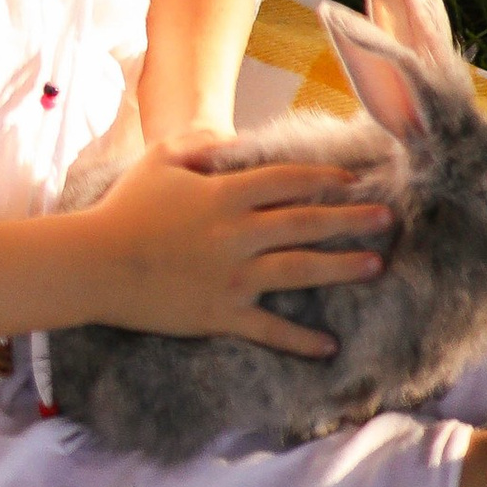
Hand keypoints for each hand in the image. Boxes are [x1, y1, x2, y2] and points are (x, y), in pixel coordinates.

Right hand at [72, 137, 392, 357]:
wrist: (98, 264)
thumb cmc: (127, 207)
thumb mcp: (161, 158)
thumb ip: (201, 143)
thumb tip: (234, 141)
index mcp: (224, 194)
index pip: (286, 180)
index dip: (322, 176)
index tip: (353, 177)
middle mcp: (237, 233)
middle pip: (304, 222)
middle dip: (350, 218)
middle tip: (388, 217)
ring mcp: (232, 276)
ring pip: (299, 270)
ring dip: (340, 267)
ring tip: (375, 266)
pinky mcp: (222, 314)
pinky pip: (270, 329)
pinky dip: (301, 339)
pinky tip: (329, 345)